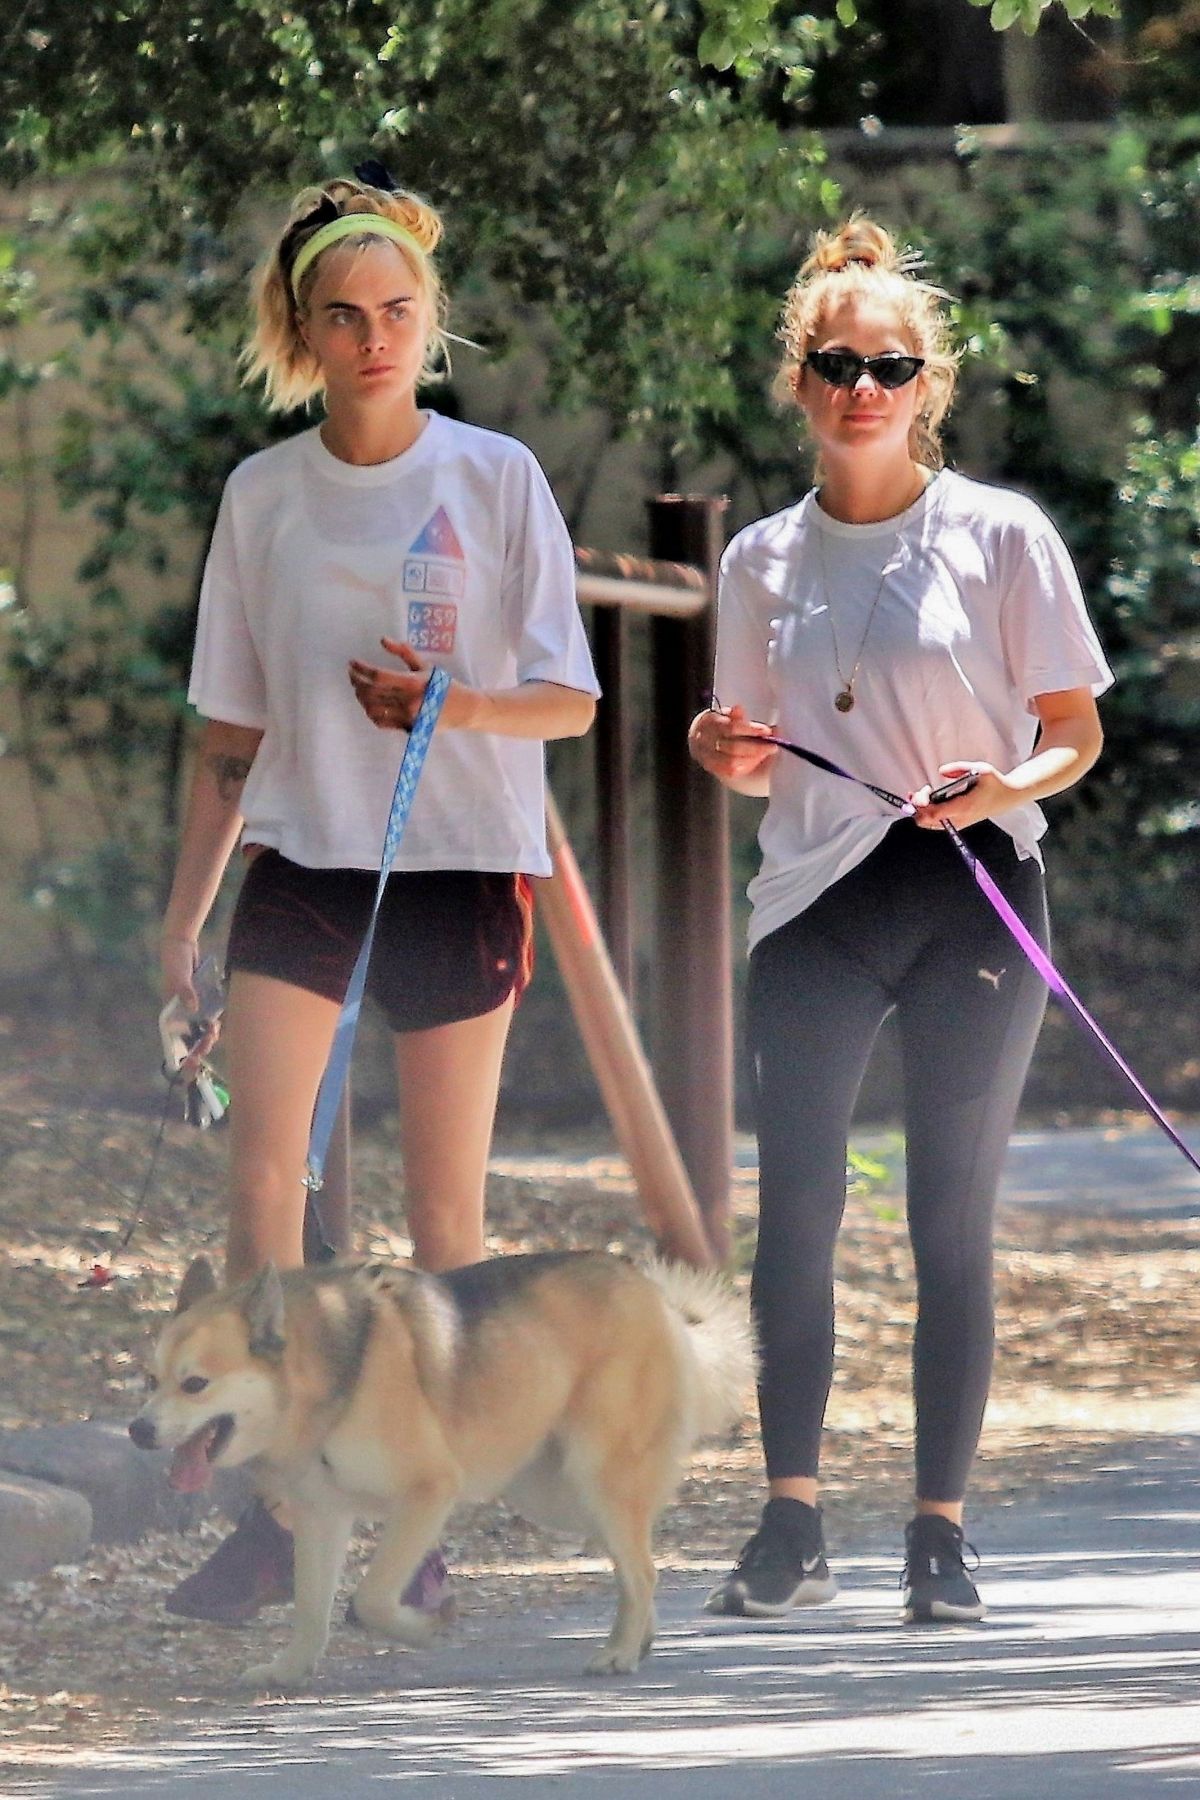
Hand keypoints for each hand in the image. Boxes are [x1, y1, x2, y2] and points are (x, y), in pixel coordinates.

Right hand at [160, 934, 219, 1066]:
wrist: (182, 942)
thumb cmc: (175, 960)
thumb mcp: (179, 975)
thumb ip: (185, 991)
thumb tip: (193, 1008)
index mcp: (170, 1010)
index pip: (176, 1037)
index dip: (184, 1050)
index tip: (194, 1059)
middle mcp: (180, 1011)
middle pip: (189, 1035)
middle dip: (200, 1044)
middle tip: (210, 1041)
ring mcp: (191, 1005)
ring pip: (199, 1027)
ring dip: (207, 1034)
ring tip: (215, 1032)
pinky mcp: (201, 998)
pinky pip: (207, 1014)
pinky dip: (212, 1020)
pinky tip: (219, 1022)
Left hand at [348, 638, 470, 730]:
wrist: (463, 709)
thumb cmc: (443, 685)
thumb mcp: (425, 665)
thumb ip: (404, 652)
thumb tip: (383, 640)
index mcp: (412, 683)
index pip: (378, 676)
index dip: (361, 669)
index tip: (352, 663)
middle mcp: (408, 701)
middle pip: (371, 692)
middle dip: (357, 682)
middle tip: (352, 674)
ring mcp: (407, 717)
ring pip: (372, 708)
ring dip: (361, 698)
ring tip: (359, 688)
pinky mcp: (407, 728)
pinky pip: (381, 722)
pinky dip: (371, 712)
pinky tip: (369, 704)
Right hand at [688, 704, 777, 782]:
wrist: (700, 738)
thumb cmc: (719, 726)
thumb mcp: (727, 716)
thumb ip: (739, 718)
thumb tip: (753, 716)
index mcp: (709, 721)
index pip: (732, 728)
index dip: (752, 730)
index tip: (768, 732)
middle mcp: (704, 739)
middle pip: (733, 747)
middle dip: (756, 747)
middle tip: (772, 746)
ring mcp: (705, 755)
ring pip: (732, 762)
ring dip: (752, 759)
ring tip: (764, 754)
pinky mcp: (709, 767)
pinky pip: (729, 771)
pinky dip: (743, 767)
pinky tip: (753, 762)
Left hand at [910, 761, 1013, 830]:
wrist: (1009, 796)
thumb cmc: (996, 783)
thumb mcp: (981, 768)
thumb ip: (959, 768)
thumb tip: (941, 771)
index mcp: (965, 806)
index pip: (935, 814)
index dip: (922, 804)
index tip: (923, 790)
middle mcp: (960, 818)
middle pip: (927, 822)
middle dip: (918, 807)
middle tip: (922, 791)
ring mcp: (959, 823)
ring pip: (930, 825)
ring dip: (921, 811)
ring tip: (924, 794)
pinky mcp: (959, 823)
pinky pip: (937, 824)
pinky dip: (928, 814)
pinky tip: (929, 801)